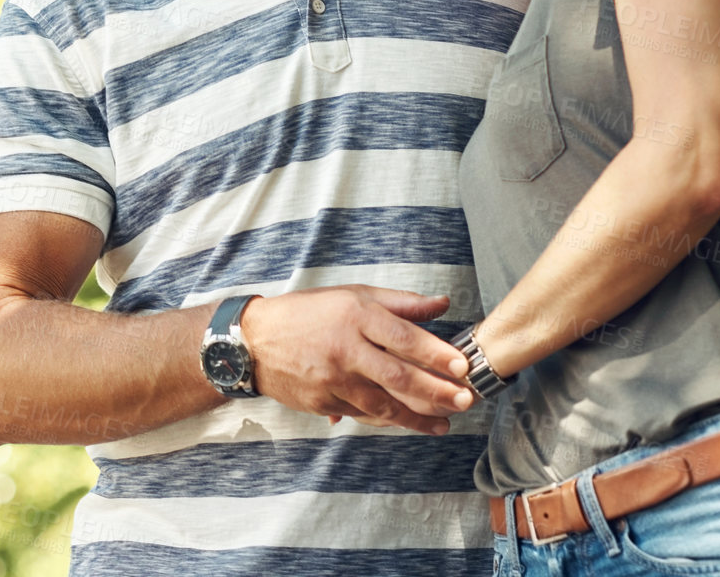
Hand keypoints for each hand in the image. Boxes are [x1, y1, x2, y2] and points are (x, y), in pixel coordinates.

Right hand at [239, 285, 474, 434]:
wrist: (254, 342)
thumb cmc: (307, 313)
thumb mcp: (351, 295)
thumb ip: (399, 302)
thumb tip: (442, 302)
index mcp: (355, 315)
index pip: (404, 337)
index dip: (436, 354)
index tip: (462, 367)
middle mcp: (345, 348)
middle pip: (398, 375)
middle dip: (436, 392)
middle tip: (465, 400)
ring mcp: (332, 379)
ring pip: (383, 404)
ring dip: (417, 417)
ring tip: (444, 423)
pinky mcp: (323, 402)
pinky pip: (362, 414)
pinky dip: (388, 420)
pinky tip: (409, 423)